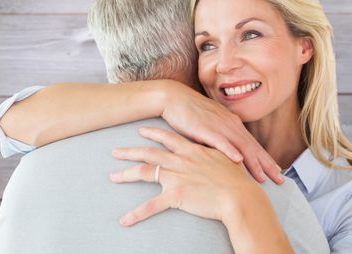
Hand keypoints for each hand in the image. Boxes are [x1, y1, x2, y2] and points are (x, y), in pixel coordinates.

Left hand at [110, 127, 261, 225]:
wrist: (239, 194)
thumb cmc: (235, 177)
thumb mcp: (224, 158)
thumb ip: (213, 152)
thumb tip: (212, 150)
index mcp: (191, 150)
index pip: (167, 138)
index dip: (153, 133)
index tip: (141, 131)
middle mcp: (180, 160)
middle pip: (149, 153)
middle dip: (130, 151)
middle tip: (115, 151)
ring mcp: (176, 176)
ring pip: (145, 173)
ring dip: (126, 174)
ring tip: (112, 177)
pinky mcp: (175, 195)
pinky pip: (151, 206)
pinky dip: (136, 214)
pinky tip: (125, 220)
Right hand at [161, 81, 283, 183]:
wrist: (174, 97)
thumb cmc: (191, 112)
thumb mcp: (211, 125)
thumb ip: (221, 137)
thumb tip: (228, 154)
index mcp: (233, 124)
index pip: (253, 144)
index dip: (266, 159)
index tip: (277, 171)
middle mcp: (230, 124)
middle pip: (253, 147)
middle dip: (267, 164)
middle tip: (280, 180)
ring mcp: (219, 125)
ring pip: (241, 146)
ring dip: (253, 162)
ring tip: (264, 177)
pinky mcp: (205, 128)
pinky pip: (220, 141)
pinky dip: (230, 150)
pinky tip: (238, 160)